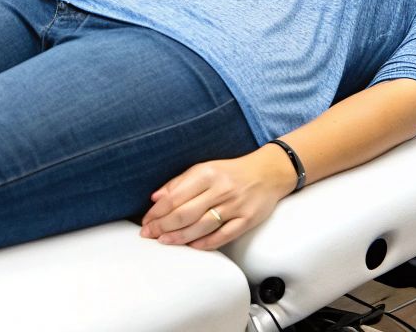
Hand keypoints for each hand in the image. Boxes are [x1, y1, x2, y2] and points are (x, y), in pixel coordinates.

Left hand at [139, 149, 297, 249]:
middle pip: (185, 213)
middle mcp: (220, 189)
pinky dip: (206, 243)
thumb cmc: (231, 172)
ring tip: (164, 241)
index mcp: (206, 173)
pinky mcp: (247, 219)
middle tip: (149, 234)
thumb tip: (155, 198)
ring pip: (201, 226)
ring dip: (179, 237)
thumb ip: (179, 183)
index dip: (157, 212)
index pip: (175, 196)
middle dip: (163, 226)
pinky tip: (192, 247)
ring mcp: (235, 205)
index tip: (146, 221)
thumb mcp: (204, 168)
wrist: (268, 173)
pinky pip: (224, 235)